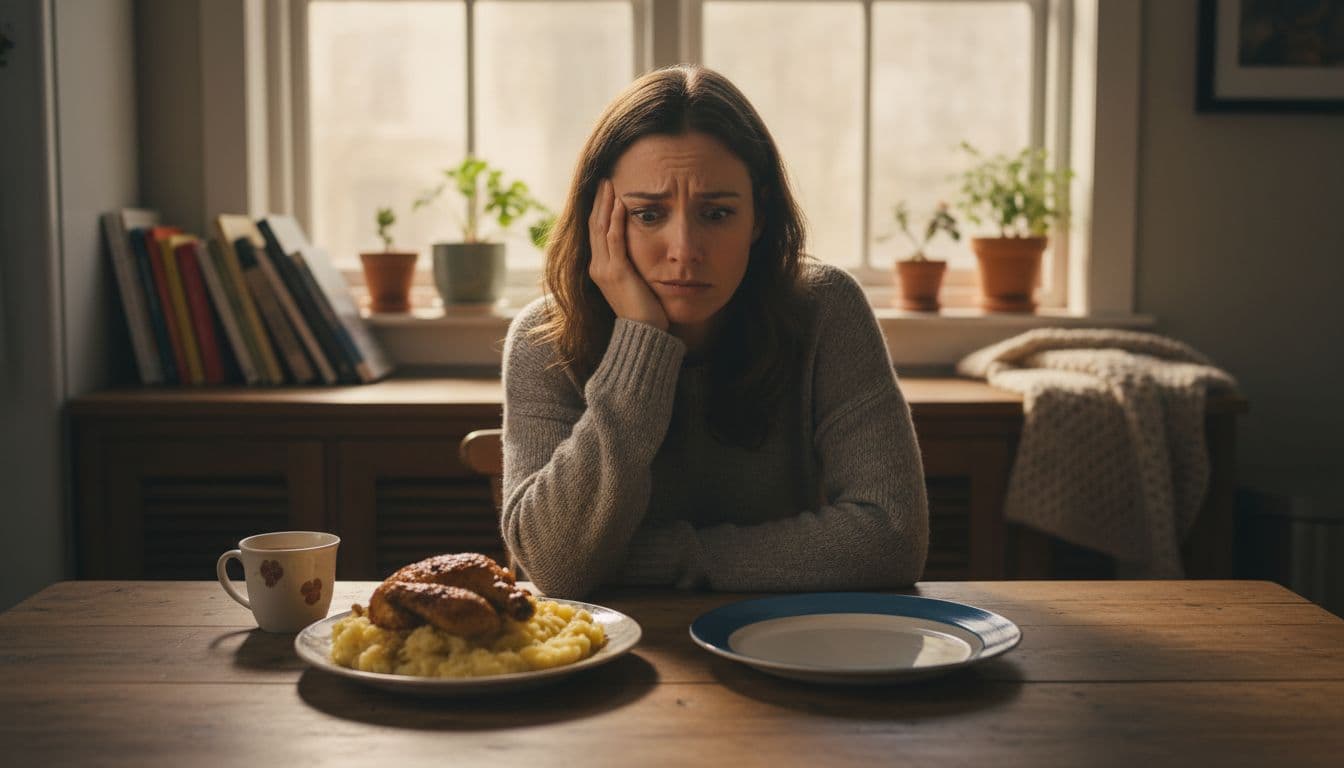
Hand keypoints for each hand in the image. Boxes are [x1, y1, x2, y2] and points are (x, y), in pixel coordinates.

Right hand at [588, 179, 667, 330]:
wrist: (644, 334)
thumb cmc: (645, 312)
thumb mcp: (635, 283)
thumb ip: (632, 265)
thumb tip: (641, 251)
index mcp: (599, 268)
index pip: (595, 232)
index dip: (598, 210)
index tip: (605, 191)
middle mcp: (597, 267)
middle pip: (593, 225)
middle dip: (599, 201)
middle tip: (604, 179)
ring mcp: (604, 269)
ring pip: (600, 229)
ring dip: (605, 204)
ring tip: (610, 183)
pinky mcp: (617, 272)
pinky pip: (614, 240)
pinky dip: (616, 220)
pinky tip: (621, 203)